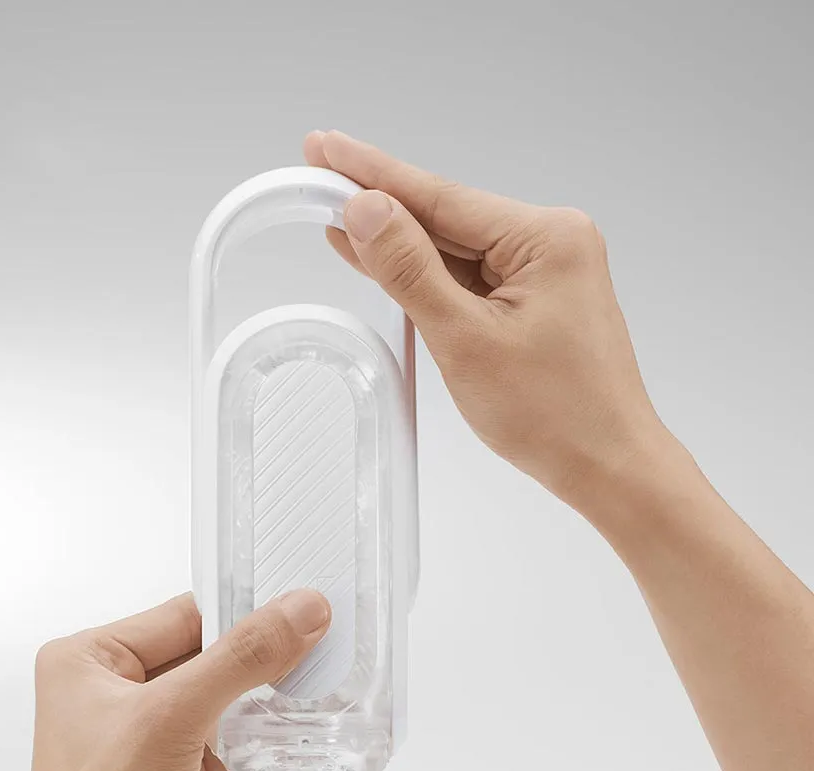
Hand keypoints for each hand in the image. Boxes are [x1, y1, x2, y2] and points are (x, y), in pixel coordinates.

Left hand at [20, 588, 329, 770]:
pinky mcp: (167, 768)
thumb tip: (303, 609)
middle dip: (258, 654)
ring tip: (316, 678)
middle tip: (319, 640)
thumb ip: (242, 658)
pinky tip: (292, 726)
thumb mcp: (175, 714)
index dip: (243, 608)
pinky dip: (252, 733)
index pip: (184, 614)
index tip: (301, 604)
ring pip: (216, 695)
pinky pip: (219, 734)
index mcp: (93, 655)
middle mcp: (113, 686)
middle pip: (204, 652)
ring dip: (260, 694)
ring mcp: (142, 730)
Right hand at [304, 130, 669, 508]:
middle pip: (445, 216)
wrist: (607, 467)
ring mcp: (544, 271)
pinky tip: (383, 258)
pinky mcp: (534, 300)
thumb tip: (365, 210)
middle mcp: (550, 241)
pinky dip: (426, 274)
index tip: (325, 146)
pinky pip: (469, 277)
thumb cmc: (553, 413)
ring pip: (453, 248)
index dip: (373, 172)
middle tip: (318, 173)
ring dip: (398, 242)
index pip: (440, 196)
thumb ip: (410, 271)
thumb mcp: (465, 339)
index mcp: (545, 237)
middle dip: (380, 204)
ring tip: (337, 215)